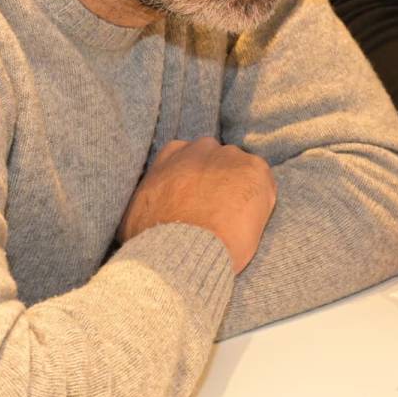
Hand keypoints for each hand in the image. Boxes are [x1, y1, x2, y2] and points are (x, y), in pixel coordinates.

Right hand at [120, 137, 277, 274]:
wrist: (180, 248)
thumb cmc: (153, 237)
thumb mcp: (134, 213)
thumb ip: (146, 201)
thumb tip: (144, 214)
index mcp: (172, 153)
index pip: (192, 160)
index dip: (199, 183)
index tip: (199, 203)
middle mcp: (201, 148)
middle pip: (219, 162)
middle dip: (220, 184)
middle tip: (219, 214)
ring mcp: (229, 156)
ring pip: (242, 172)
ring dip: (241, 192)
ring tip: (235, 224)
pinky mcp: (254, 170)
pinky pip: (263, 184)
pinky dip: (260, 202)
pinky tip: (249, 224)